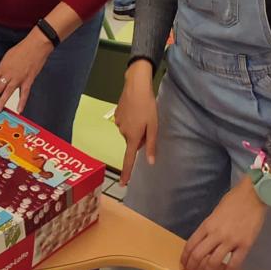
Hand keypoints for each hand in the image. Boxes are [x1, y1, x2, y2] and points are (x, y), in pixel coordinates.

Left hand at [0, 31, 52, 112]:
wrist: (35, 45)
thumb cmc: (21, 49)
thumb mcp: (6, 58)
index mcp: (2, 68)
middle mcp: (9, 74)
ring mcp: (19, 77)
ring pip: (8, 91)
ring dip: (2, 102)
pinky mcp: (28, 80)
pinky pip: (24, 93)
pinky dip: (22, 102)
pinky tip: (19, 110)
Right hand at [115, 60, 157, 185]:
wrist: (135, 86)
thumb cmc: (148, 106)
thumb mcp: (154, 126)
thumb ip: (151, 145)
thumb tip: (150, 162)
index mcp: (133, 137)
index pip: (129, 159)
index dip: (127, 172)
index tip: (123, 184)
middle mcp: (123, 132)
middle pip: (133, 142)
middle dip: (140, 137)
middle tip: (148, 124)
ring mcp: (118, 122)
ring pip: (129, 131)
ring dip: (136, 127)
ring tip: (142, 113)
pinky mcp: (116, 114)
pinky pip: (125, 122)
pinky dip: (131, 119)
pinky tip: (135, 109)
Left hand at [181, 177, 267, 269]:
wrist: (252, 196)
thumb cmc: (233, 202)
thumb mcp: (215, 213)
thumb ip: (209, 228)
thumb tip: (203, 244)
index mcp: (207, 224)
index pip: (191, 245)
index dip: (186, 258)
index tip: (184, 266)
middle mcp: (215, 233)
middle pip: (199, 256)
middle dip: (193, 269)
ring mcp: (230, 240)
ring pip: (213, 263)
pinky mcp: (244, 245)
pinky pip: (233, 265)